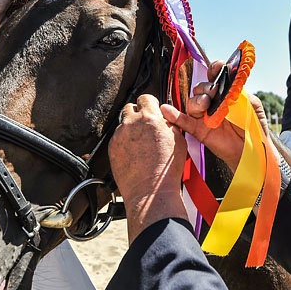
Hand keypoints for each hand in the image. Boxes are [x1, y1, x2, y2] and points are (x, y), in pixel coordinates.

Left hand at [109, 94, 188, 242]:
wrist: (150, 192)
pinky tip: (133, 153)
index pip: (145, 98)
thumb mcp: (179, 141)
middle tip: (146, 126)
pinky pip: (117, 139)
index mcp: (149, 118)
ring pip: (123, 124)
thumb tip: (165, 121)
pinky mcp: (112, 149)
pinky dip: (124, 142)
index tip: (152, 110)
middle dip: (138, 114)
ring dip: (130, 128)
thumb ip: (170, 125)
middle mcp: (131, 124)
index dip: (150, 103)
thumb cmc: (166, 170)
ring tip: (140, 142)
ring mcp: (119, 136)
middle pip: (130, 107)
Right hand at [160, 60, 278, 172]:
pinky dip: (174, 116)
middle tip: (213, 91)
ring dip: (196, 100)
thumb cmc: (253, 127)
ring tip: (205, 104)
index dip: (214, 70)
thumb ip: (241, 93)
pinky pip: (184, 121)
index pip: (215, 77)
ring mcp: (204, 116)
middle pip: (200, 88)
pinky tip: (167, 110)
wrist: (253, 150)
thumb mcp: (252, 105)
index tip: (217, 68)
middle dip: (205, 87)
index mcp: (225, 93)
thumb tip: (229, 84)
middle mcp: (213, 103)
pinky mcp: (199, 130)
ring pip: (192, 102)